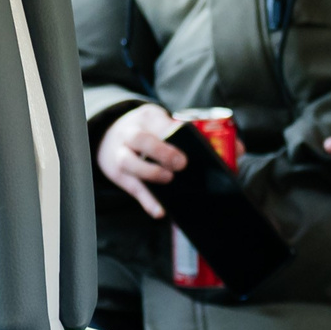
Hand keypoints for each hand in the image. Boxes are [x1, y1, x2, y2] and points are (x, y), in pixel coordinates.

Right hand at [97, 103, 186, 218]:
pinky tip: (160, 210)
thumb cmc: (144, 130)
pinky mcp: (119, 175)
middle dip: (160, 152)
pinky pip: (132, 188)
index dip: (173, 132)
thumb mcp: (159, 120)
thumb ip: (184, 131)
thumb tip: (223, 147)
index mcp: (145, 119)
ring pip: (127, 162)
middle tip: (180, 163)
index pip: (159, 123)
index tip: (186, 145)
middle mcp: (128, 135)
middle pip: (139, 139)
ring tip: (168, 179)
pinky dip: (146, 201)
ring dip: (150, 173)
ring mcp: (120, 155)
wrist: (107, 135)